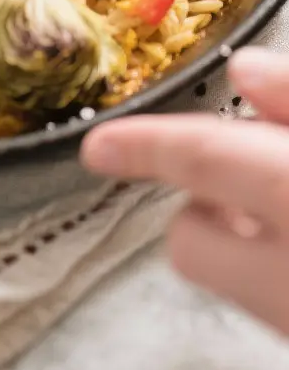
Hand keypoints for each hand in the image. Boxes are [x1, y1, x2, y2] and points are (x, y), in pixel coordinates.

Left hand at [81, 47, 288, 336]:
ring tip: (283, 194)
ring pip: (234, 281)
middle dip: (202, 202)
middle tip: (246, 166)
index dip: (147, 143)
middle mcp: (287, 282)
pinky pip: (271, 302)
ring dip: (245, 236)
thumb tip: (242, 68)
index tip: (99, 146)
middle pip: (191, 244)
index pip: (203, 160)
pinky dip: (274, 265)